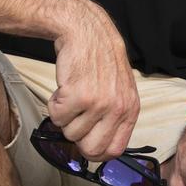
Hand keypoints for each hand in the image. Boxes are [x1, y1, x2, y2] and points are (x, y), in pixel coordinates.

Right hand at [48, 0, 138, 161]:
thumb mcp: (119, 91)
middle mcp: (118, 108)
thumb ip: (114, 118)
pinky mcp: (77, 96)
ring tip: (73, 94)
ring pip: (70, 133)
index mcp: (131, 110)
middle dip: (77, 138)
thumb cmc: (100, 63)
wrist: (86, 34)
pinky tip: (65, 88)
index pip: (115, 150)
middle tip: (76, 118)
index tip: (86, 144)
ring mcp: (98, 103)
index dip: (96, 152)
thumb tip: (99, 150)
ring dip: (65, 117)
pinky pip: (56, 118)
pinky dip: (54, 105)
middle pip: (91, 149)